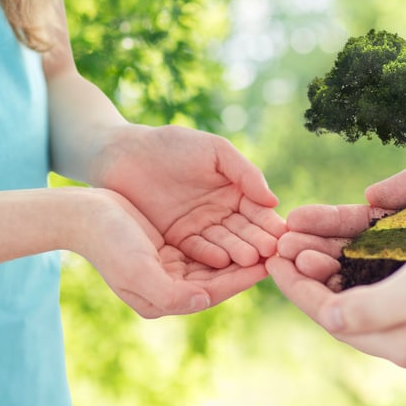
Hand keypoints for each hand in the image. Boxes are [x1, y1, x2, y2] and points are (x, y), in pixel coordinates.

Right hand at [74, 188, 269, 317]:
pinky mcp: (169, 248)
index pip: (213, 292)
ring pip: (215, 262)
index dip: (242, 279)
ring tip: (266, 238)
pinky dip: (224, 237)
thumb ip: (170, 294)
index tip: (269, 265)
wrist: (83, 214)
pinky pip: (205, 246)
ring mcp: (170, 268)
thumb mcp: (137, 270)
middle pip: (219, 279)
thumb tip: (203, 300)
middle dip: (246, 265)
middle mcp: (170, 288)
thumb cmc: (108, 242)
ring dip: (239, 250)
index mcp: (163, 299)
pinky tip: (243, 225)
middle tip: (277, 251)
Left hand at [94, 125, 285, 308]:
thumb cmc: (172, 145)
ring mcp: (200, 228)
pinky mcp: (177, 240)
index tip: (281, 234)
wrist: (124, 154)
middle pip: (244, 231)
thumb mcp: (215, 151)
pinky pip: (197, 250)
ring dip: (238, 252)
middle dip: (258, 242)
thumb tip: (274, 201)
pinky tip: (223, 261)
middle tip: (271, 253)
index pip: (257, 211)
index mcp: (235, 191)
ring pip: (224, 243)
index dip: (268, 222)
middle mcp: (221, 213)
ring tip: (251, 260)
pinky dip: (210, 256)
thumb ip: (245, 173)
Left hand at [269, 225, 405, 374]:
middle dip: (311, 276)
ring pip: (365, 301)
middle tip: (285, 242)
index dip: (297, 287)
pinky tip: (355, 253)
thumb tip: (330, 317)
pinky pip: (389, 295)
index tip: (272, 257)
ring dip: (335, 272)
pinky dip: (364, 274)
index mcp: (399, 342)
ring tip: (310, 242)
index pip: (330, 316)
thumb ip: (371, 310)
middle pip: (343, 309)